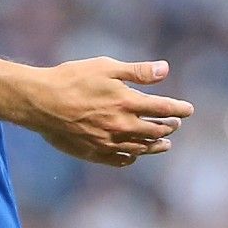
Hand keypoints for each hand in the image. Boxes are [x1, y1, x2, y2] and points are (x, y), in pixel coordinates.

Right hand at [13, 58, 193, 167]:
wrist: (39, 101)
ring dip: (156, 145)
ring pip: (141, 148)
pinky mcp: (93, 152)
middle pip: (155, 130)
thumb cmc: (71, 79)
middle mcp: (122, 125)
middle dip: (169, 127)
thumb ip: (137, 71)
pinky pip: (120, 159)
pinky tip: (135, 155)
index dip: (180, 109)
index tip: (189, 110)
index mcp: (127, 102)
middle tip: (175, 124)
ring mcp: (108, 142)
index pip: (164, 109)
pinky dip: (132, 157)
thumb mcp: (105, 67)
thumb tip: (166, 69)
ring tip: (165, 144)